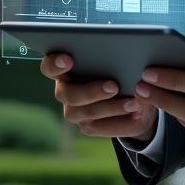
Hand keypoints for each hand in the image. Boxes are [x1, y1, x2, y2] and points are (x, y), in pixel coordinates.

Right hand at [39, 53, 157, 141]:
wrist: (133, 97)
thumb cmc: (122, 69)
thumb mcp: (121, 60)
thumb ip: (117, 58)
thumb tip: (128, 58)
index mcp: (65, 69)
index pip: (49, 67)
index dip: (54, 64)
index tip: (69, 59)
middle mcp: (65, 91)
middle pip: (67, 94)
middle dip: (91, 91)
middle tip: (114, 86)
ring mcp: (74, 111)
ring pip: (87, 112)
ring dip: (112, 107)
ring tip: (134, 103)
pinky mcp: (88, 126)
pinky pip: (102, 127)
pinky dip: (121, 120)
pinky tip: (136, 113)